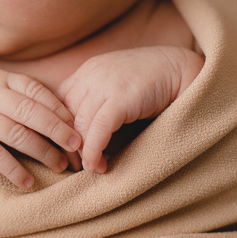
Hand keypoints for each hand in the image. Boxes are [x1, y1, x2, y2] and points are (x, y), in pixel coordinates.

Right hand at [0, 65, 82, 190]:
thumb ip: (25, 94)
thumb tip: (63, 114)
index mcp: (3, 80)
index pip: (36, 91)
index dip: (58, 107)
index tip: (76, 124)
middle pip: (29, 112)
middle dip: (55, 129)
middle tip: (75, 145)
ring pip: (15, 134)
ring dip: (40, 150)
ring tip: (60, 165)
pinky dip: (11, 169)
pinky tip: (27, 181)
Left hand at [59, 46, 196, 172]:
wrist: (179, 69)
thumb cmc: (148, 83)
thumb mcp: (114, 87)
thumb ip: (95, 101)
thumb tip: (77, 135)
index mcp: (87, 71)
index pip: (57, 103)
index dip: (58, 129)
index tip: (65, 152)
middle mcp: (91, 75)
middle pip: (64, 116)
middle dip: (66, 145)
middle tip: (73, 166)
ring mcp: (104, 84)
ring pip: (79, 125)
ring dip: (81, 153)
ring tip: (89, 168)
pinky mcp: (121, 98)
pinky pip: (97, 130)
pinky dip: (94, 151)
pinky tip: (99, 165)